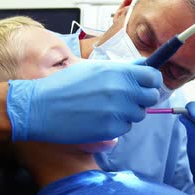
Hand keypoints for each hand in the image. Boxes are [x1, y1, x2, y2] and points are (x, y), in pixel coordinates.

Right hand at [7, 59, 161, 143]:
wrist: (40, 107)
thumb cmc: (64, 85)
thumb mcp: (93, 68)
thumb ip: (122, 69)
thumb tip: (144, 65)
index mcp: (119, 72)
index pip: (154, 77)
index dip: (152, 81)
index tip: (146, 85)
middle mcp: (122, 91)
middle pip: (151, 97)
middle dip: (142, 99)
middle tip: (127, 99)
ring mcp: (118, 111)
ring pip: (138, 114)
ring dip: (128, 113)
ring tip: (105, 108)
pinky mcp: (110, 129)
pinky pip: (125, 128)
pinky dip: (116, 125)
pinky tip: (98, 119)